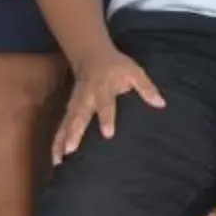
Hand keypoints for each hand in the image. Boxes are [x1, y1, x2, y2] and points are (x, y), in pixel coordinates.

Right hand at [54, 47, 163, 161]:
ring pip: (66, 123)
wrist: (92, 55)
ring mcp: (75, 103)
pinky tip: (55, 159)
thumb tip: (161, 103)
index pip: (105, 104)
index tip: (107, 133)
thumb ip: (146, 88)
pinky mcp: (69, 109)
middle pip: (79, 115)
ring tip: (58, 160)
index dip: (106, 118)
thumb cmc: (117, 66)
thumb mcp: (134, 71)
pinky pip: (61, 126)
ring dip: (61, 140)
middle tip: (71, 150)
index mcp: (103, 87)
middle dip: (74, 132)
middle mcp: (86, 97)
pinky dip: (56, 142)